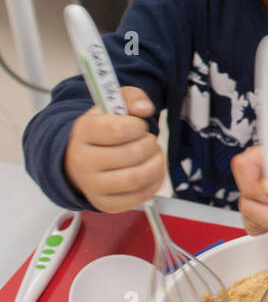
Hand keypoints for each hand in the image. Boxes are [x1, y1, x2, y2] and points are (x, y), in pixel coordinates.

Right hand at [63, 85, 164, 212]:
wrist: (77, 160)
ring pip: (136, 178)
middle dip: (150, 144)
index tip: (138, 125)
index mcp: (83, 132)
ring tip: (153, 155)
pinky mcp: (105, 204)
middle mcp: (83, 161)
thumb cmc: (100, 132)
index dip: (137, 126)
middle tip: (148, 140)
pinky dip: (154, 183)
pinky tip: (151, 171)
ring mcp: (92, 186)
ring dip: (156, 164)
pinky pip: (138, 198)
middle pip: (131, 154)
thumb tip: (145, 108)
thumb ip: (131, 98)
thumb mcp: (112, 106)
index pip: (117, 129)